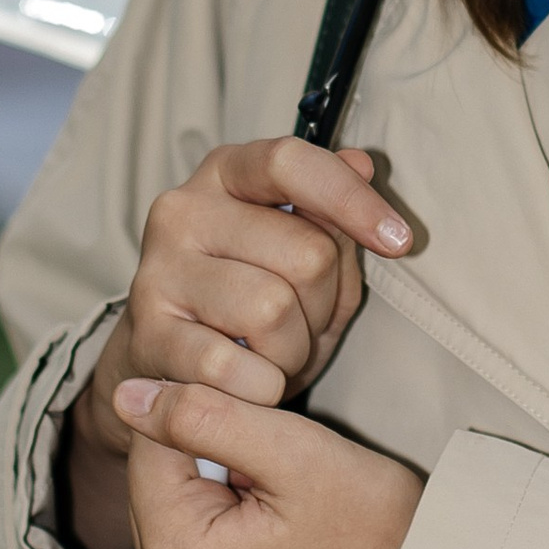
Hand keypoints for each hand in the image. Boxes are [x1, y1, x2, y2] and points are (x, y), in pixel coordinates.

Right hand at [58, 135, 413, 548]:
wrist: (170, 365)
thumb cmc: (251, 300)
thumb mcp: (304, 253)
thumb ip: (334, 212)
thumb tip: (363, 163)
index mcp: (226, 172)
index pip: (291, 161)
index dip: (352, 200)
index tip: (401, 242)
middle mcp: (183, 210)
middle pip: (305, 251)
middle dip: (325, 303)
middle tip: (304, 324)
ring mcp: (158, 270)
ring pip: (272, 310)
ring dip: (294, 350)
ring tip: (276, 354)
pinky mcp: (147, 333)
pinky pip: (233, 366)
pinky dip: (262, 387)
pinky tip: (250, 384)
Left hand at [115, 378, 426, 548]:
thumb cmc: (376, 529)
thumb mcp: (293, 452)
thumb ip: (203, 414)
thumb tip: (127, 395)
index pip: (150, 447)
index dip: (205, 414)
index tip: (264, 423)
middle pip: (157, 485)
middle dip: (210, 458)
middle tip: (282, 469)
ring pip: (175, 513)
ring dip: (218, 489)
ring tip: (285, 502)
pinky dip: (225, 525)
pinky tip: (276, 527)